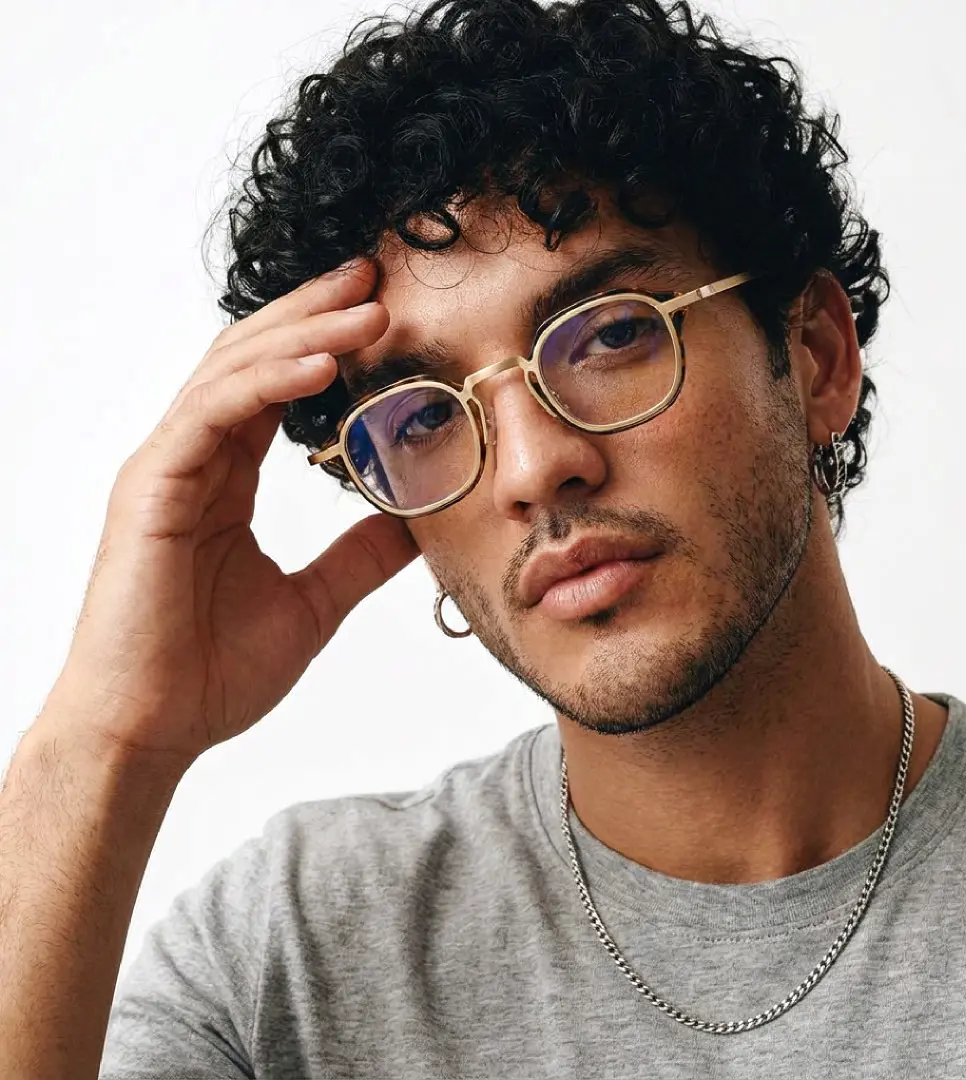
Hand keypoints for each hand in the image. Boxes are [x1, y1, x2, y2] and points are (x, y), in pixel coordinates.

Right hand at [45, 258, 417, 765]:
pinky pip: (211, 415)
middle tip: (376, 276)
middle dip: (315, 313)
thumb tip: (416, 525)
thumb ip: (358, 557)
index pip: (275, 387)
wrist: (152, 732)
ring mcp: (166, 468)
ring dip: (303, 334)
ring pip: (233, 372)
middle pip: (254, 359)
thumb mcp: (312, 601)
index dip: (325, 342)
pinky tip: (320, 364)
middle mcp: (192, 459)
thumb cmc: (211, 672)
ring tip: (368, 308)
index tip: (384, 311)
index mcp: (225, 478)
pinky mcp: (150, 489)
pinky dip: (265, 383)